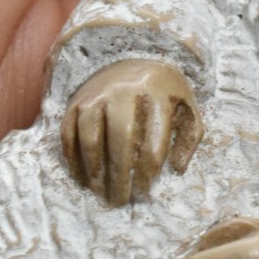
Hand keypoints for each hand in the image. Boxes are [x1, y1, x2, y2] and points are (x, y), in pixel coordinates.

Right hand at [61, 58, 200, 203]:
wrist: (135, 57)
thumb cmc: (164, 92)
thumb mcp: (187, 107)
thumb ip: (190, 137)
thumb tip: (178, 169)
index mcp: (156, 94)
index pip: (153, 141)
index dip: (148, 171)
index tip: (144, 191)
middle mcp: (123, 92)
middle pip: (120, 140)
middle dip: (119, 175)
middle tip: (119, 200)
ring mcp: (96, 95)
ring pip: (90, 137)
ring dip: (93, 169)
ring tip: (99, 192)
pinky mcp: (76, 101)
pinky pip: (68, 133)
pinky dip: (72, 158)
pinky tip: (81, 177)